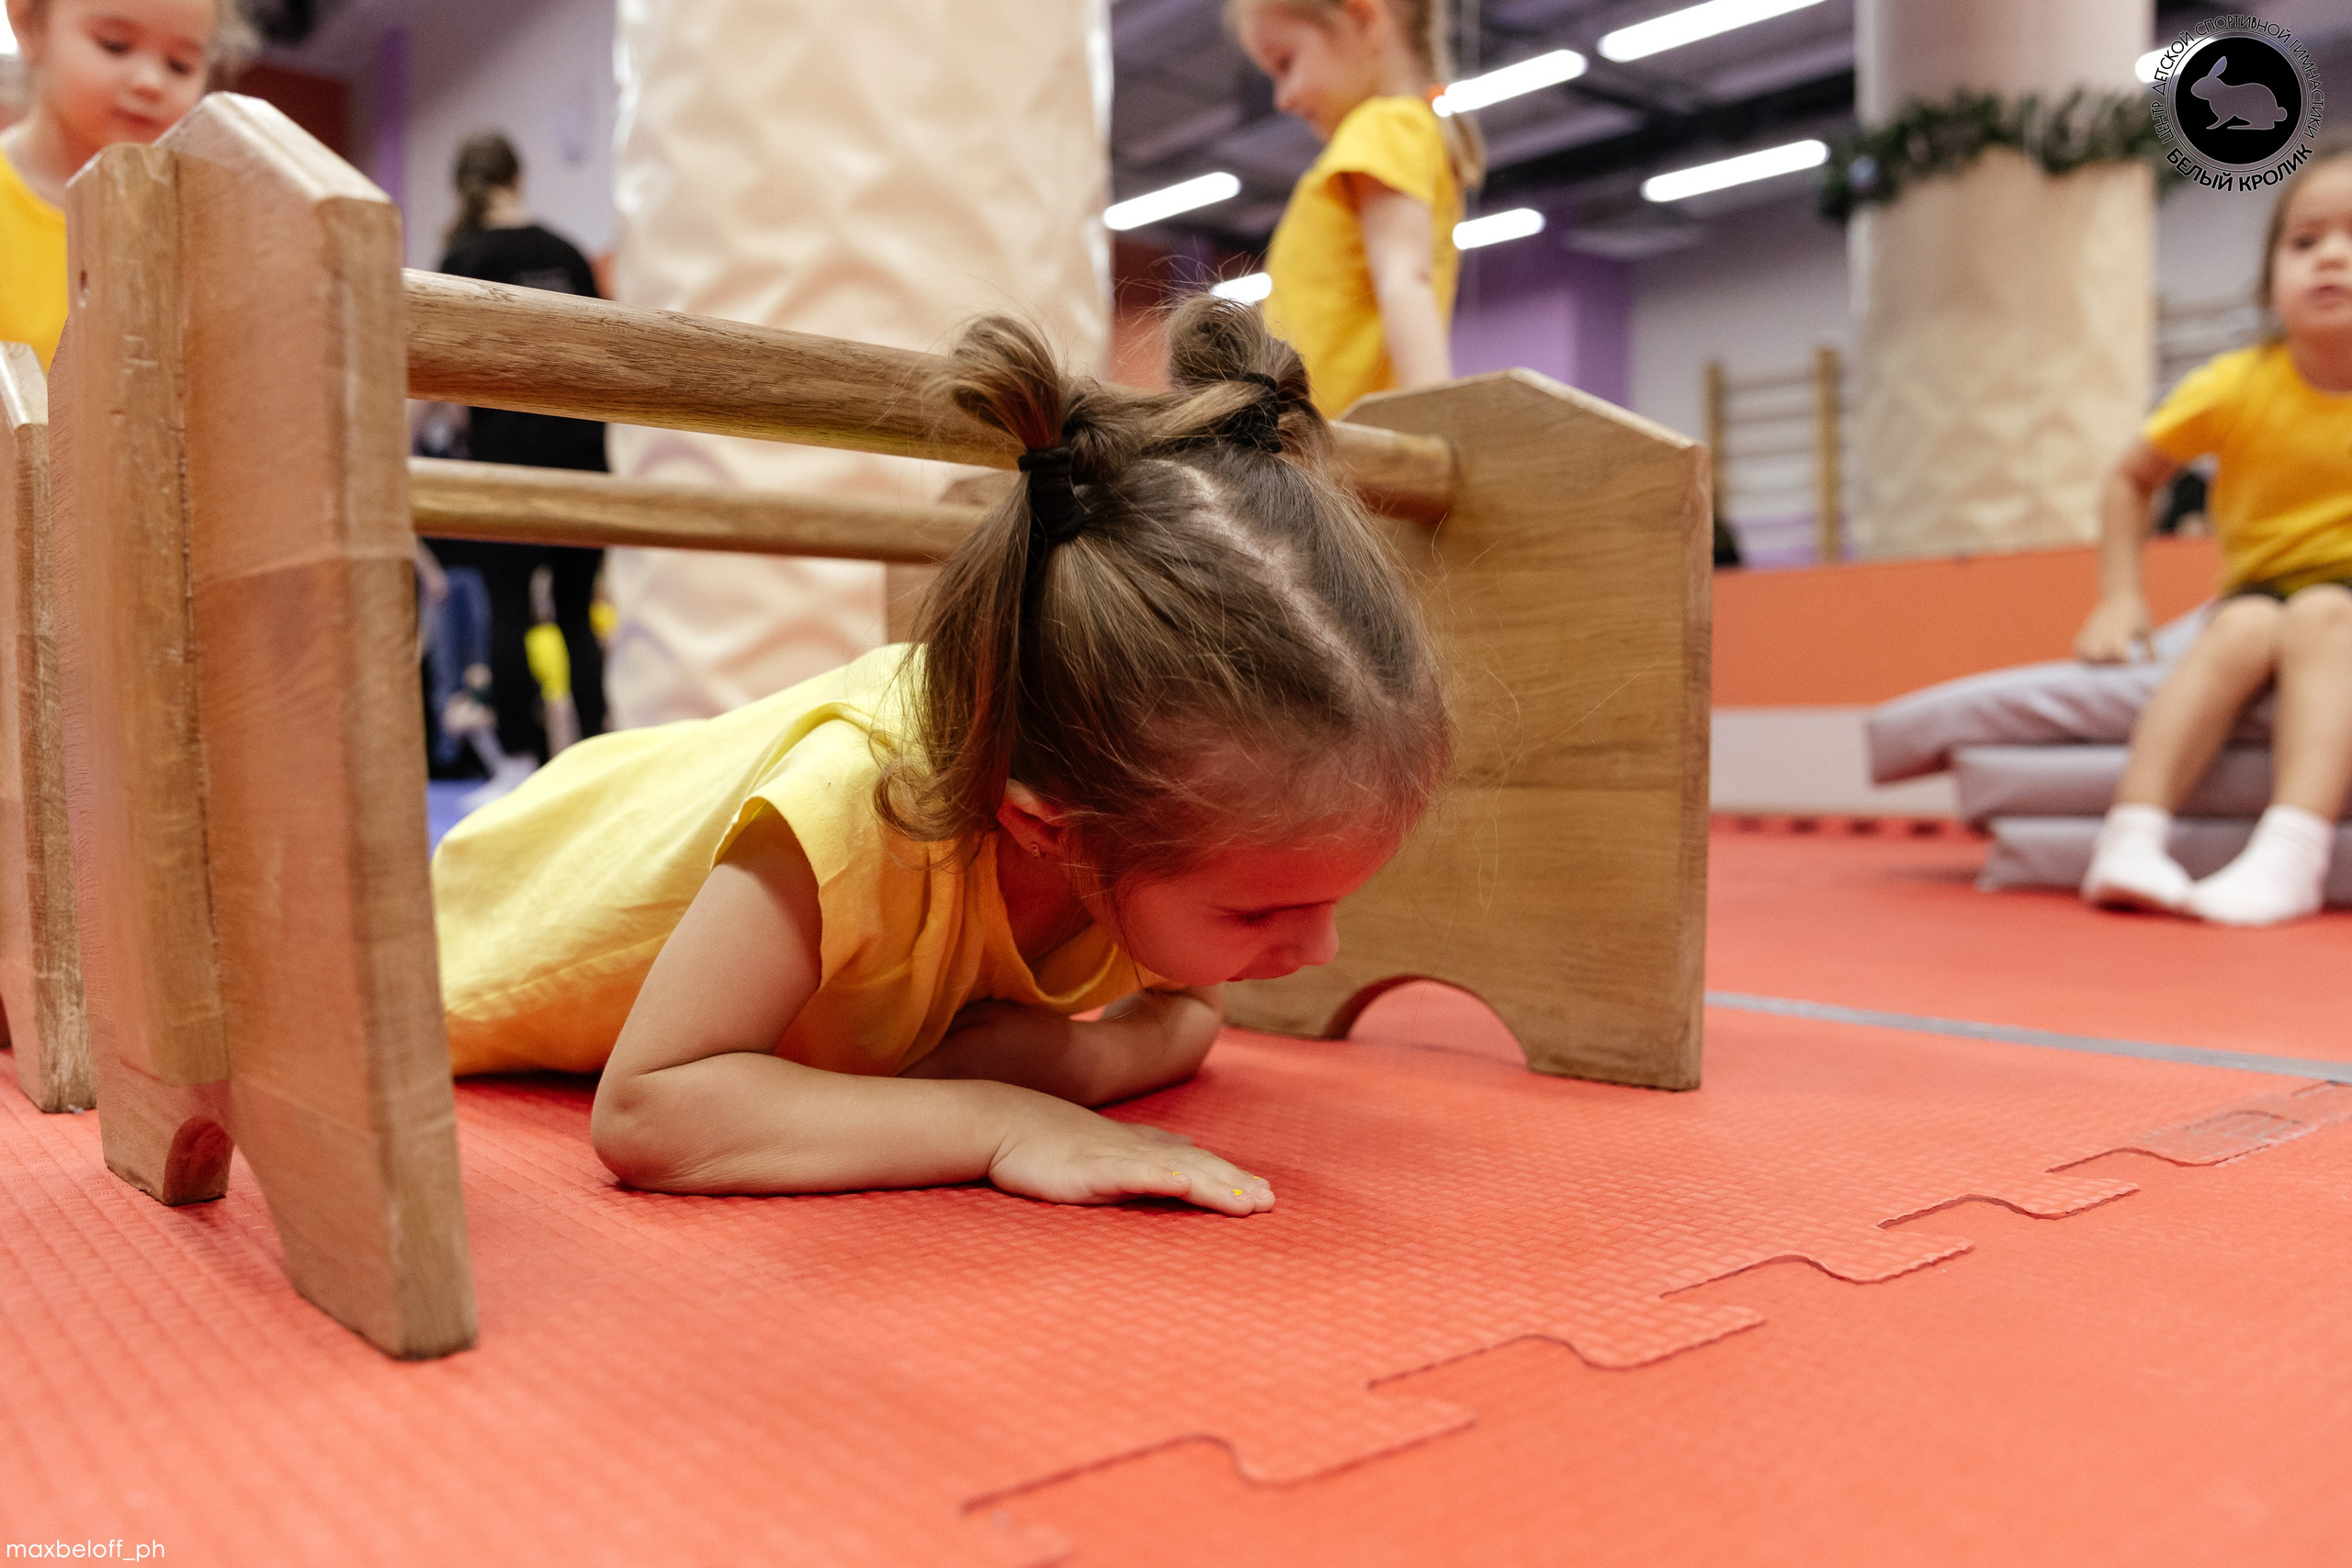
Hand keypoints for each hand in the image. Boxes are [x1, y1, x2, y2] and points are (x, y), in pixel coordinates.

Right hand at [986, 1094, 1273, 1215]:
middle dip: (1234, 1184)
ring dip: (1213, 1185)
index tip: (1259, 1192)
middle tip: (1270, 1202)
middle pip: (1196, 1165)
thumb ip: (1134, 1159)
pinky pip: (1131, 1173)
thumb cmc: (1045, 1141)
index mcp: (1137, 1146)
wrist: (1000, 1121)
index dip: (1227, 1176)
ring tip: (1245, 1202)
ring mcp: (1115, 1156)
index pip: (1193, 1160)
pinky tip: (1183, 1184)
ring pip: (1176, 1171)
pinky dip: (1160, 1177)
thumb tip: (1172, 1167)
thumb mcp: (1098, 1151)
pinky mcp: (1090, 1169)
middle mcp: (1135, 1148)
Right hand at [2075, 592, 2151, 663]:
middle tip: (2117, 663)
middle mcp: (2105, 632)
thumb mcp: (2147, 630)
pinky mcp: (2086, 628)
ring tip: (2103, 662)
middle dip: (2106, 663)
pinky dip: (2083, 653)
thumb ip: (2149, 649)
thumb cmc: (2137, 611)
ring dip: (2092, 660)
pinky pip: (2078, 645)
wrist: (2121, 592)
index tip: (2132, 664)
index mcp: (2122, 632)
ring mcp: (2093, 630)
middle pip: (2098, 655)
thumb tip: (2155, 664)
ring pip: (2084, 652)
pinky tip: (2094, 655)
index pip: (2119, 652)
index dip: (2125, 662)